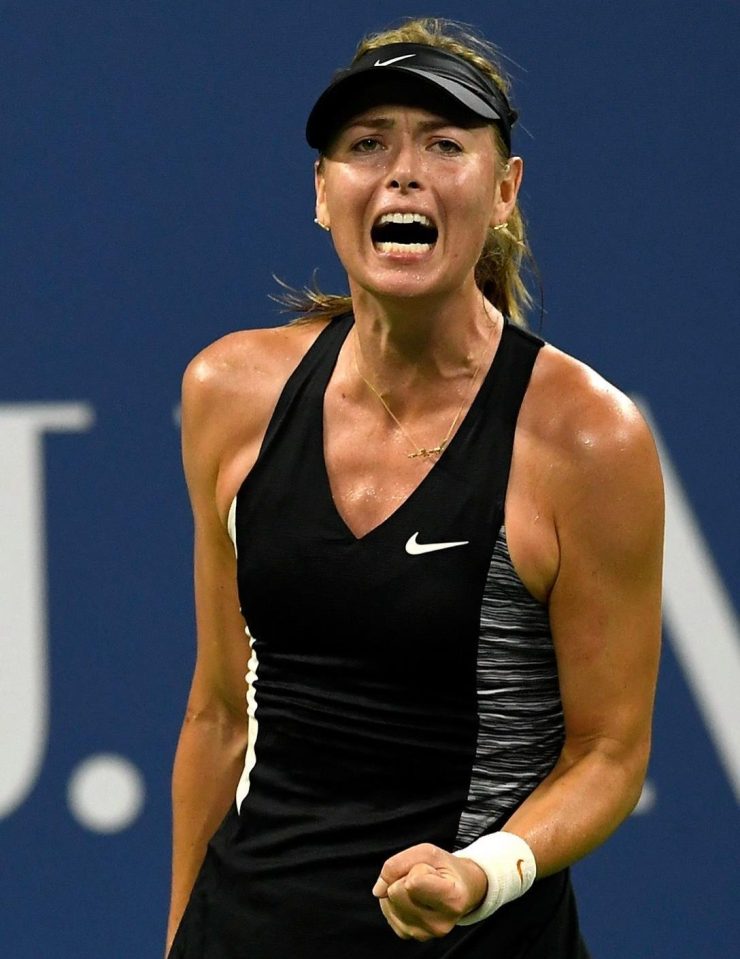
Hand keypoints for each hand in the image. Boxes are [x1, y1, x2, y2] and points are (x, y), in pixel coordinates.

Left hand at [372, 843, 486, 941]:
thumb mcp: (429, 852)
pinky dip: (395, 900)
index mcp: (452, 900)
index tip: (432, 870)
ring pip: (389, 901)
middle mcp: (440, 923)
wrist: (460, 890)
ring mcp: (424, 933)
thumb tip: (378, 890)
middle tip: (424, 877)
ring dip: (399, 888)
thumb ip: (399, 862)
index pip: (413, 883)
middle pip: (396, 892)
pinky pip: (387, 911)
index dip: (416, 869)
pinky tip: (413, 898)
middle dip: (404, 877)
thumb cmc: (446, 869)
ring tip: (420, 888)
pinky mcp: (410, 935)